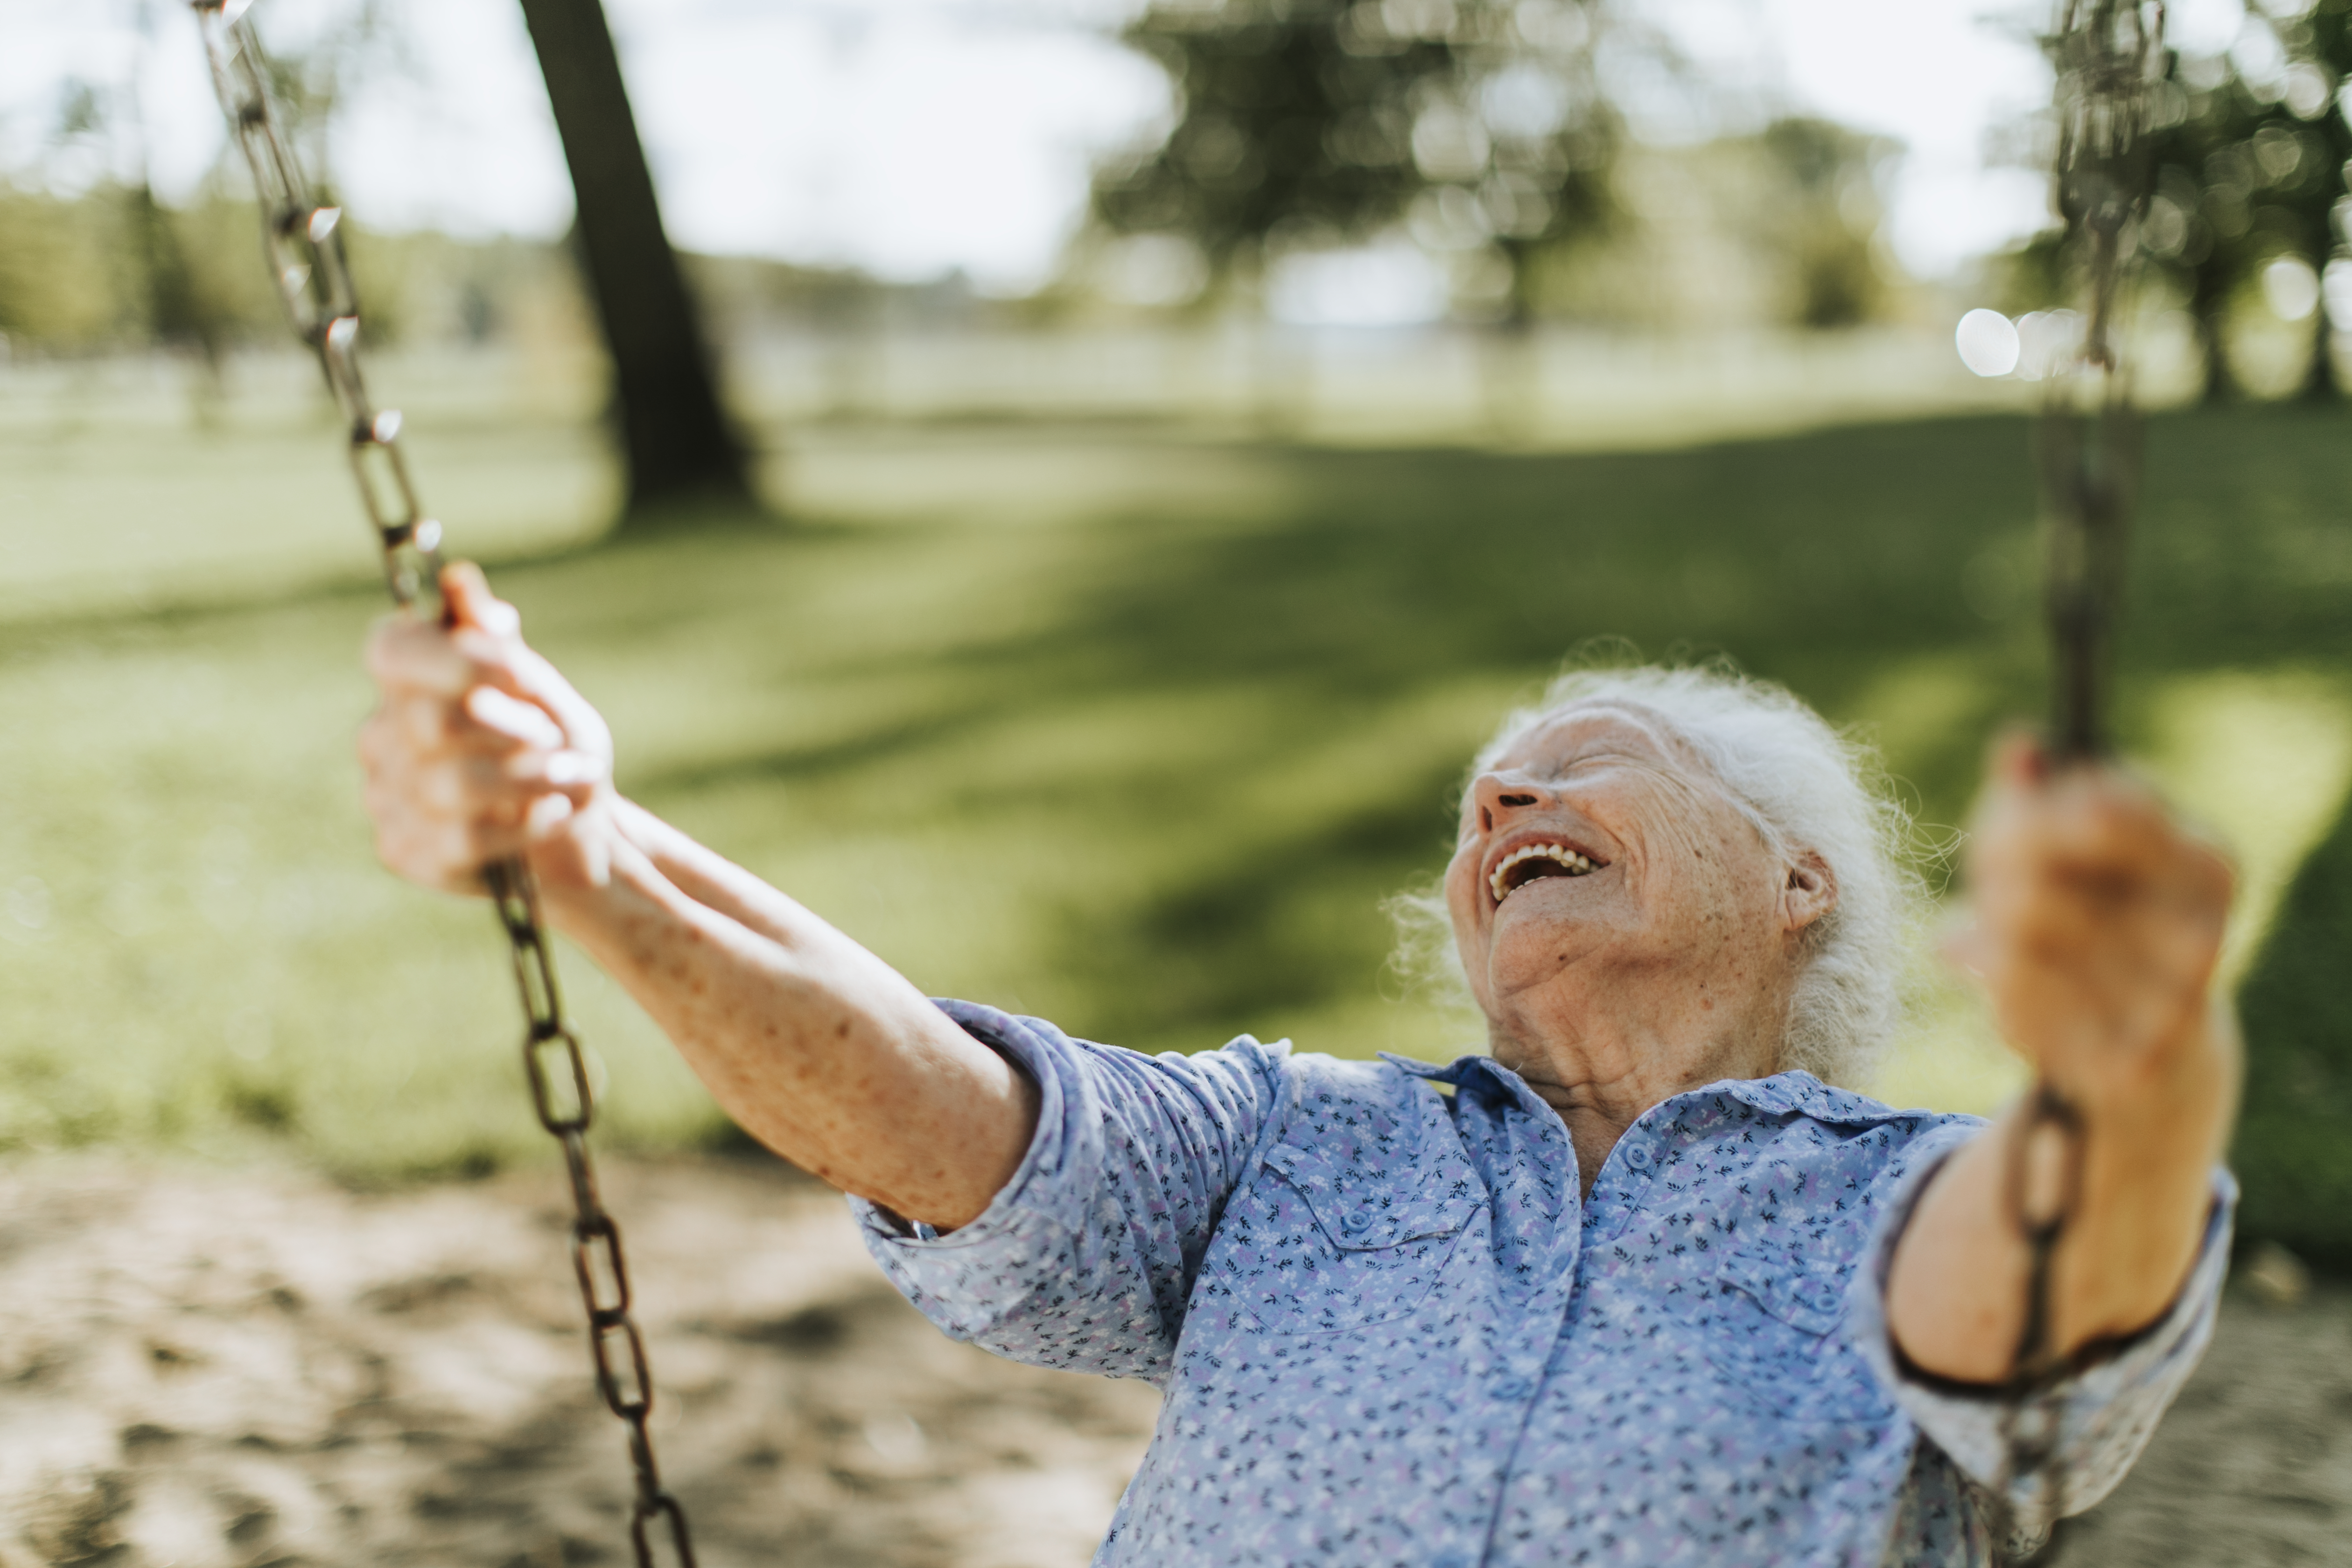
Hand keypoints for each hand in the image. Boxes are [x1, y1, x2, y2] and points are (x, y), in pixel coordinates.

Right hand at [358, 563, 615, 895]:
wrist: (582, 830)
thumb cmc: (556, 747)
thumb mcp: (540, 690)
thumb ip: (496, 643)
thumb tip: (455, 581)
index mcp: (408, 681)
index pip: (391, 650)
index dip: (454, 658)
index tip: (518, 671)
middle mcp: (381, 736)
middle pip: (432, 722)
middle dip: (513, 730)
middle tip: (552, 738)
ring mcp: (385, 796)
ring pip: (451, 785)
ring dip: (530, 779)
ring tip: (570, 778)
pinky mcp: (405, 852)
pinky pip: (460, 839)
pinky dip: (523, 826)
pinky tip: (551, 815)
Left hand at [1951, 735, 2233, 1115]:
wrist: (2156, 1049)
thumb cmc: (2097, 917)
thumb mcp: (2067, 846)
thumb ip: (2035, 793)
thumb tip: (2018, 743)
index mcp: (2209, 862)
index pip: (2099, 805)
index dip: (2026, 814)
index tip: (2011, 823)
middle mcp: (2205, 931)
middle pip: (2034, 879)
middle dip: (1995, 878)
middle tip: (1995, 889)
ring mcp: (2170, 1004)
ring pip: (2015, 943)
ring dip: (1990, 936)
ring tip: (2004, 940)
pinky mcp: (2126, 1062)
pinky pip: (2014, 1005)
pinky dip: (1996, 991)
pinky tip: (2017, 991)